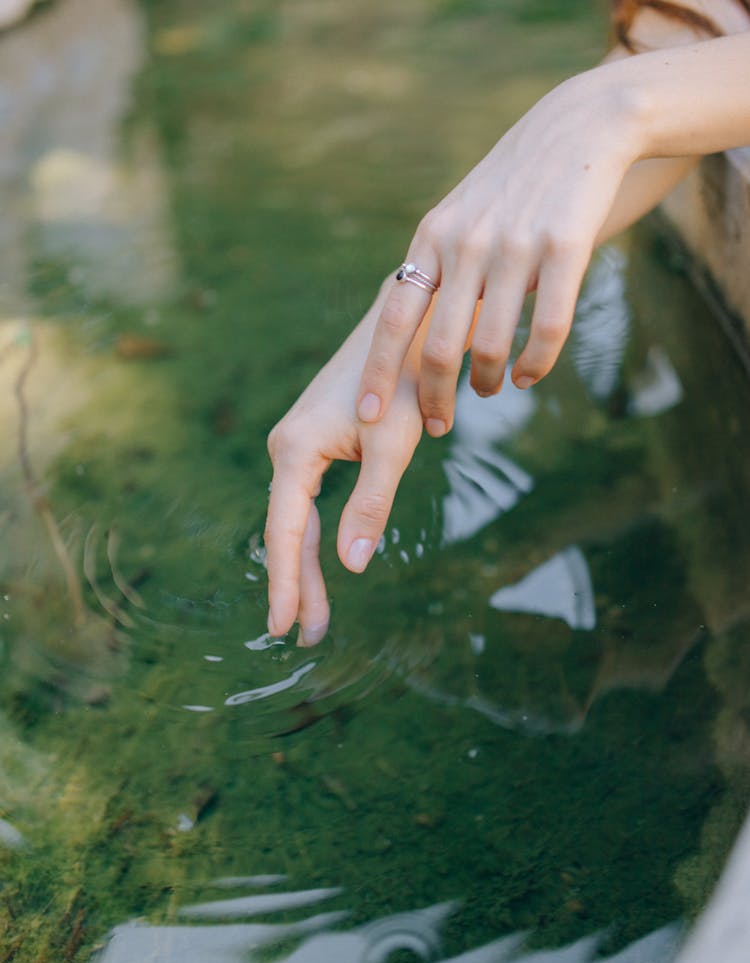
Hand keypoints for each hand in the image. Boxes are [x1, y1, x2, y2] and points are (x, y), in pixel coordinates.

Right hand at [265, 302, 423, 644]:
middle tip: (306, 636)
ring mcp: (297, 444)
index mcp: (295, 449)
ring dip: (307, 566)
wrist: (404, 325)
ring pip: (296, 518)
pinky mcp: (313, 443)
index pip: (285, 531)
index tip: (282, 626)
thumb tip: (352, 568)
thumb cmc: (404, 384)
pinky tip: (318, 565)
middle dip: (299, 584)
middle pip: (287, 530)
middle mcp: (286, 446)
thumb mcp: (393, 448)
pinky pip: (306, 501)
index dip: (286, 583)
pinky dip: (314, 537)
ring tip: (315, 617)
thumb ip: (370, 507)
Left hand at [356, 65, 640, 435]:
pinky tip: (527, 375)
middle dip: (433, 397)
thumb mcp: (459, 215)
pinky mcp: (565, 247)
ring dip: (484, 382)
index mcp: (432, 237)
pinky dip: (534, 365)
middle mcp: (467, 243)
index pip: (394, 318)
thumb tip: (417, 334)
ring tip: (487, 390)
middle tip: (437, 425)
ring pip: (490, 345)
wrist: (579, 129)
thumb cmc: (512, 184)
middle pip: (437, 346)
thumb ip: (438, 267)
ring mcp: (516, 245)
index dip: (380, 372)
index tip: (368, 415)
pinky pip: (547, 329)